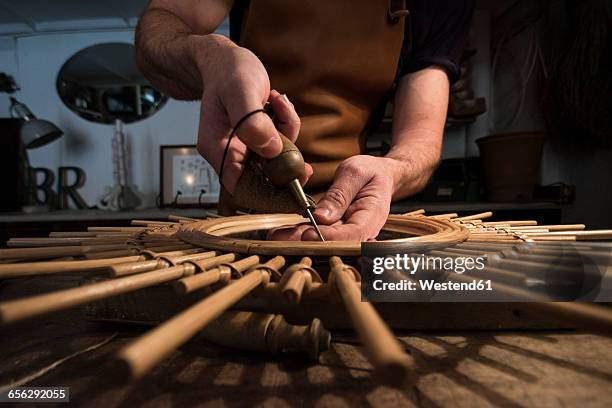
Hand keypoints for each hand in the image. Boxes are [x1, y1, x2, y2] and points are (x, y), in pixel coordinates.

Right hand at [194, 35, 311, 191]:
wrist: (227, 59)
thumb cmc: (228, 72)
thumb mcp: (240, 90)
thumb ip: (253, 122)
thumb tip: (272, 150)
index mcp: (218, 149)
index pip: (242, 188)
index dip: (267, 196)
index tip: (294, 191)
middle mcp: (231, 153)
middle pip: (263, 180)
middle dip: (286, 170)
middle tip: (305, 166)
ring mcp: (246, 147)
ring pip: (276, 159)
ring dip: (287, 134)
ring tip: (279, 105)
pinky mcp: (259, 138)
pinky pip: (281, 142)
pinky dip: (287, 124)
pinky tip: (278, 102)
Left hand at [269, 155, 407, 240]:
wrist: (379, 177)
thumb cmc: (370, 172)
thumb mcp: (355, 172)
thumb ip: (339, 194)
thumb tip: (321, 217)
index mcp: (373, 216)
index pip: (353, 233)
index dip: (331, 237)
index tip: (309, 234)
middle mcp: (362, 231)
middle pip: (336, 243)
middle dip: (308, 243)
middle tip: (283, 239)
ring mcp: (348, 233)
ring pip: (323, 242)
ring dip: (299, 241)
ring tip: (277, 236)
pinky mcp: (336, 230)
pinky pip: (318, 234)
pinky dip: (299, 233)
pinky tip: (281, 232)